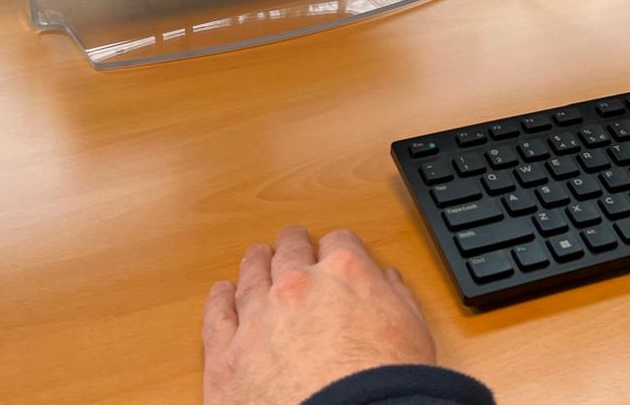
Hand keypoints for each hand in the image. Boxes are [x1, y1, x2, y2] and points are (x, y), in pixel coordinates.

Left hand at [202, 227, 435, 404]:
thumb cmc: (386, 386)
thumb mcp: (412, 331)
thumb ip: (395, 297)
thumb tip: (386, 281)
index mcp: (343, 273)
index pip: (338, 242)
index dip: (338, 248)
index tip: (335, 254)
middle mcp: (296, 286)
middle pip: (290, 250)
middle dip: (293, 245)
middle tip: (292, 243)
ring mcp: (256, 319)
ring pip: (251, 276)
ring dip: (256, 264)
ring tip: (257, 258)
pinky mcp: (226, 358)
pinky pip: (217, 317)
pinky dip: (219, 301)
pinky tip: (222, 293)